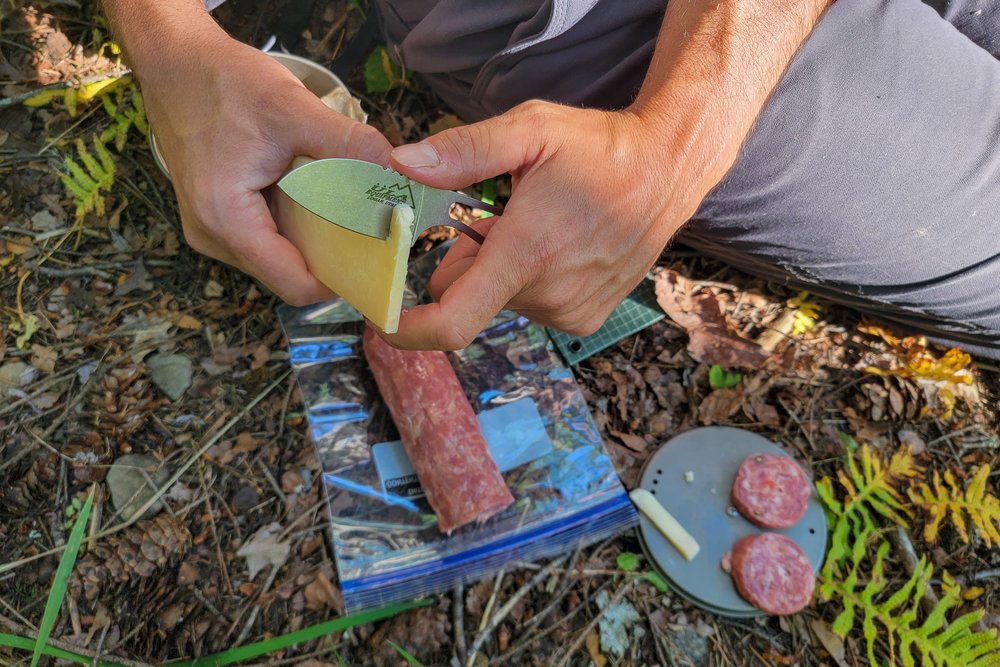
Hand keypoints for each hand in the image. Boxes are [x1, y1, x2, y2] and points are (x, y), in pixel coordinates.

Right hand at [141, 36, 390, 303]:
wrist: (173, 59)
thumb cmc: (223, 81)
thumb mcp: (293, 109)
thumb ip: (347, 144)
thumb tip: (397, 169)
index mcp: (227, 220)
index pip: (295, 284)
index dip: (342, 280)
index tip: (380, 260)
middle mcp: (213, 237)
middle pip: (288, 274)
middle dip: (333, 258)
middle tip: (375, 231)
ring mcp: (210, 229)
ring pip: (278, 257)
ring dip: (315, 240)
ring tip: (351, 211)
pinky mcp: (216, 215)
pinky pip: (265, 236)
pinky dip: (296, 224)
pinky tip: (319, 196)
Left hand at [381, 100, 712, 349]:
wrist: (668, 171)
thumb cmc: (600, 148)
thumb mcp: (530, 130)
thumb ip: (464, 149)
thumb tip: (402, 163)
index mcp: (527, 255)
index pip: (453, 321)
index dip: (408, 328)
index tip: (382, 318)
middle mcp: (548, 296)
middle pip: (468, 293)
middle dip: (467, 258)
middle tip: (497, 213)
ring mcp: (569, 313)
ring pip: (499, 298)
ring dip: (502, 266)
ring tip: (539, 223)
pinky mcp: (584, 320)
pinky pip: (529, 305)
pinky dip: (529, 279)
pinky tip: (559, 243)